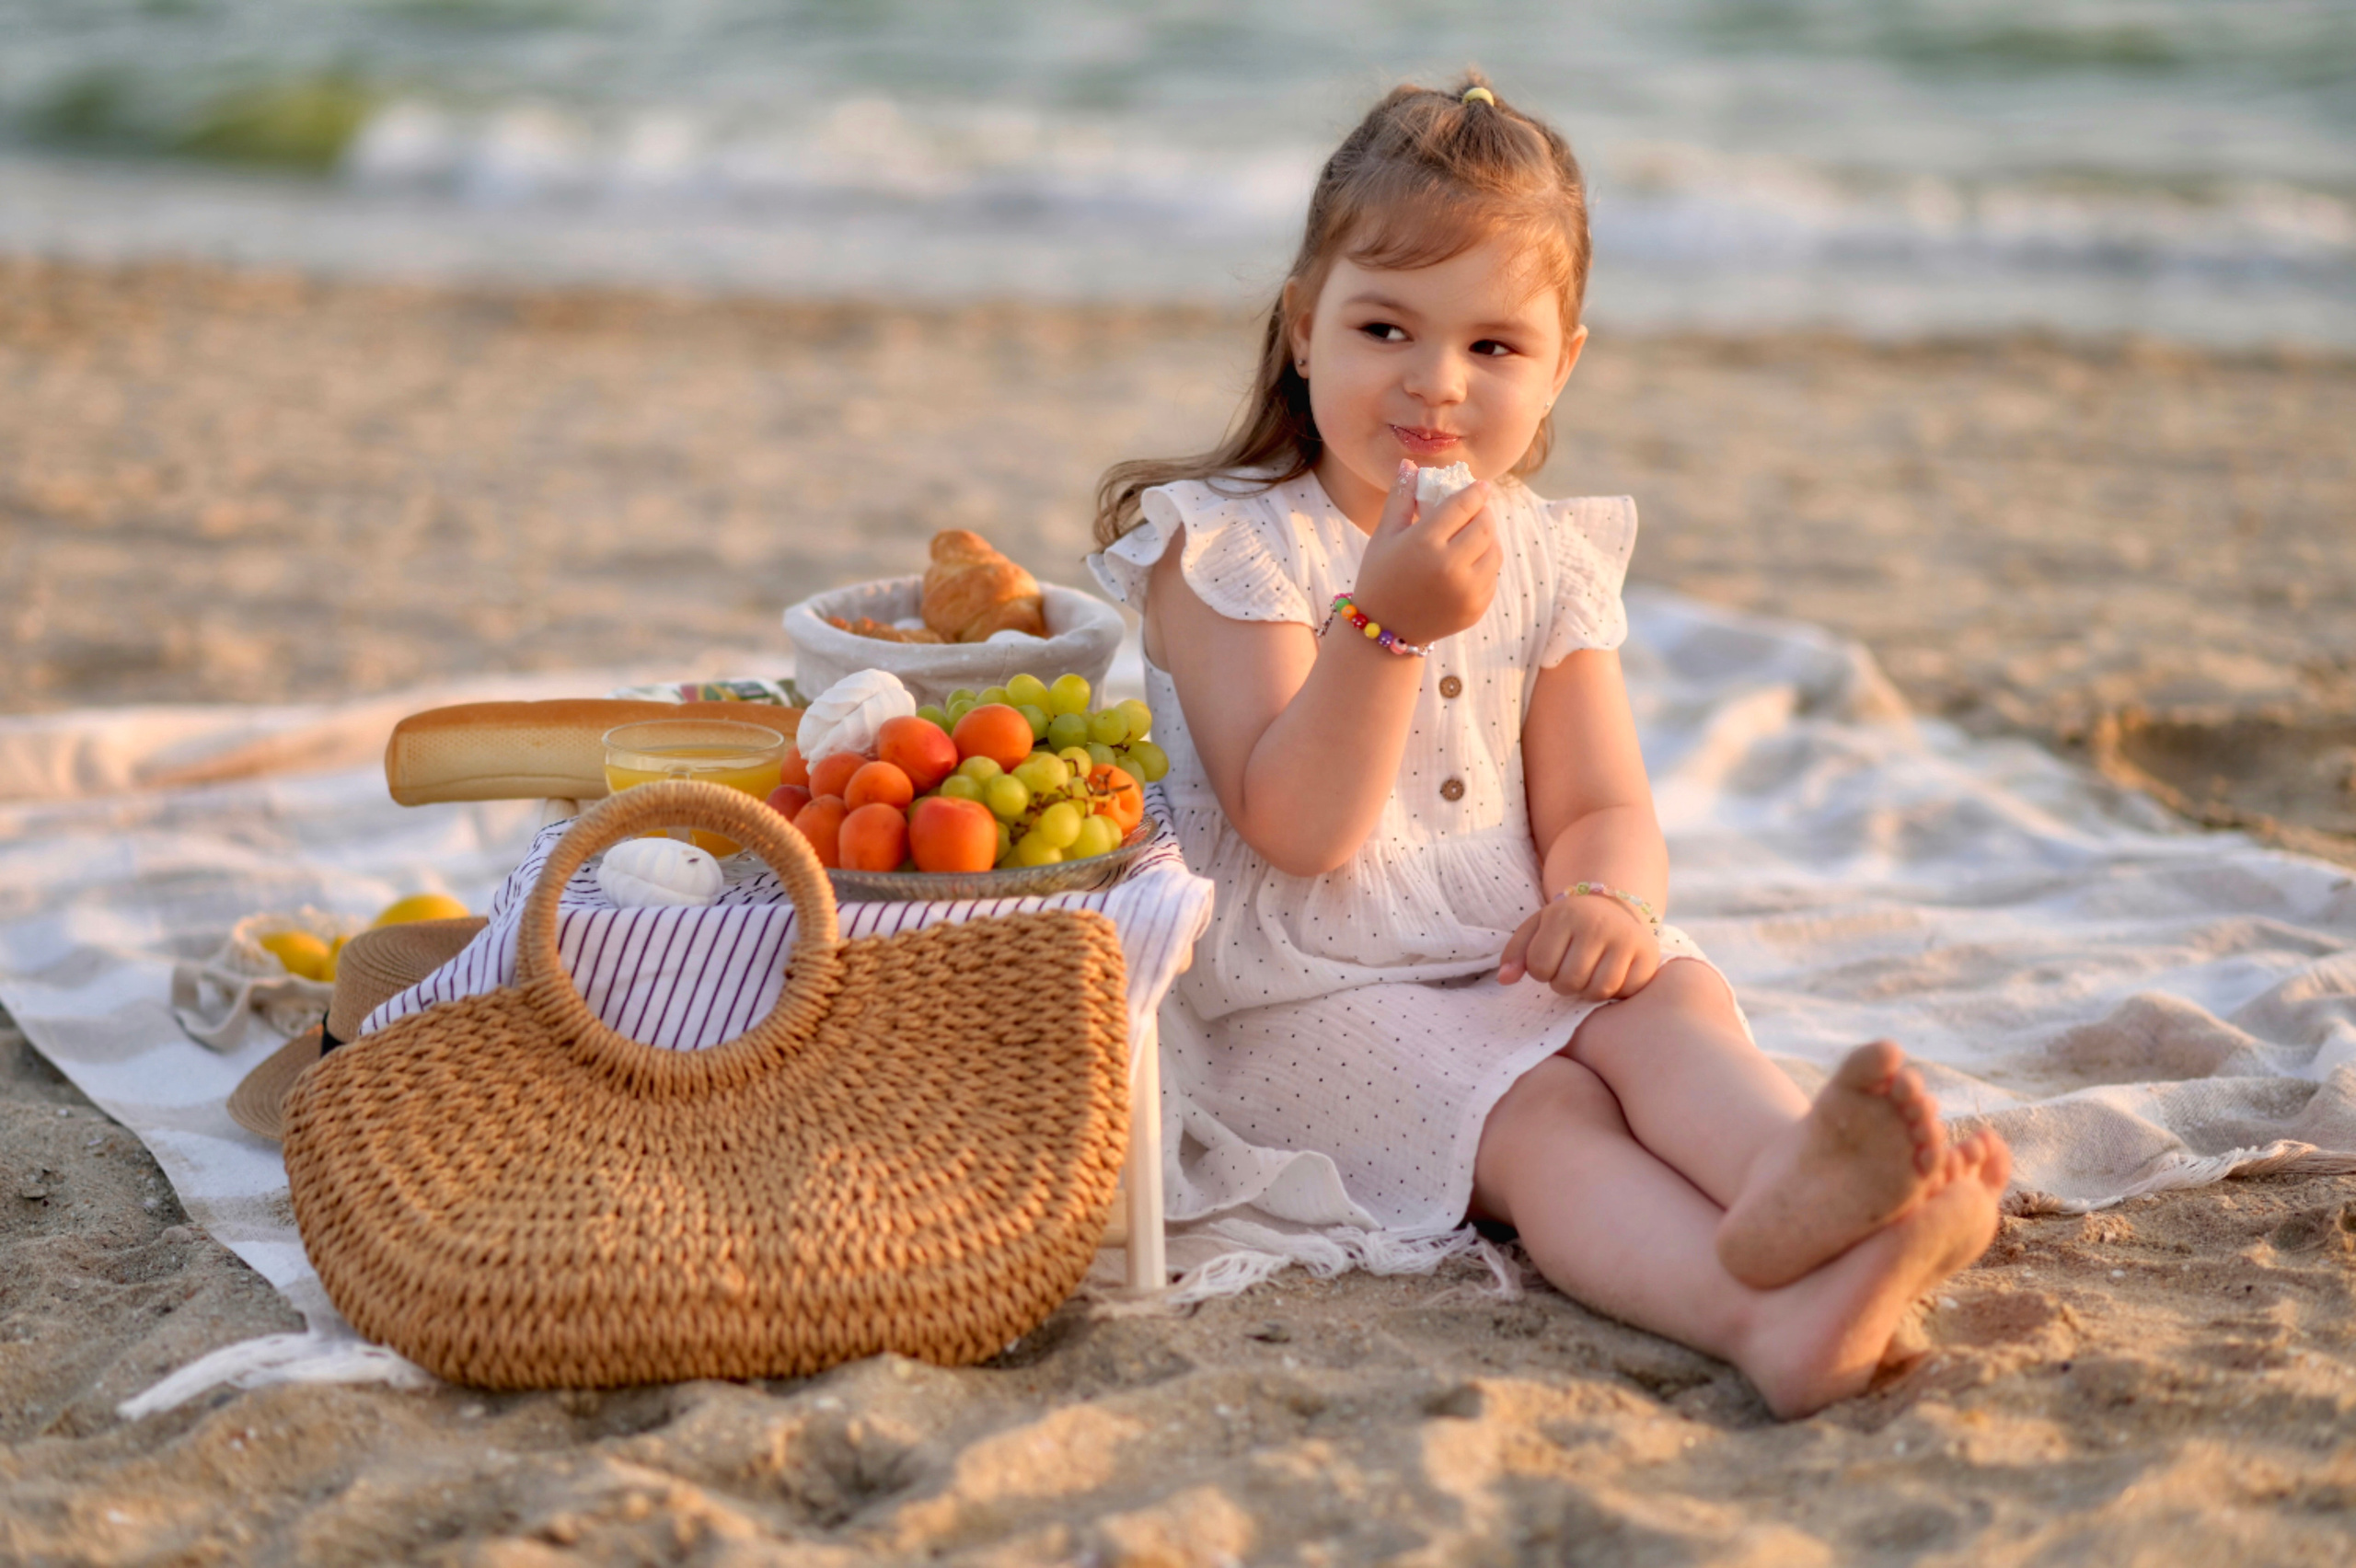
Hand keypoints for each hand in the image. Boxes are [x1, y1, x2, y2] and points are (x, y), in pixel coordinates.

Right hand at [1350, 460, 1501, 646]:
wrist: (1383, 629)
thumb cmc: (1380, 576)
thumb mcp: (1384, 535)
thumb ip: (1400, 498)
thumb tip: (1410, 463)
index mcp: (1425, 544)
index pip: (1462, 506)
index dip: (1475, 492)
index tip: (1481, 485)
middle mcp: (1450, 567)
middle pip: (1484, 527)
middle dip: (1484, 514)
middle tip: (1478, 509)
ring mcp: (1466, 591)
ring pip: (1495, 552)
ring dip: (1488, 539)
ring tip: (1475, 535)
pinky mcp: (1476, 609)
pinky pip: (1492, 577)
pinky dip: (1485, 566)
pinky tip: (1469, 562)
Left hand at [1498, 890, 1661, 1000]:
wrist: (1613, 905)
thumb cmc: (1568, 924)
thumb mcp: (1537, 928)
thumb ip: (1515, 952)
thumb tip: (1505, 980)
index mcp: (1564, 915)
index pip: (1540, 967)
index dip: (1541, 972)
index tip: (1551, 960)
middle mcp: (1597, 925)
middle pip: (1568, 982)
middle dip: (1564, 983)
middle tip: (1571, 969)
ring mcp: (1626, 940)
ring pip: (1598, 991)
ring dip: (1588, 991)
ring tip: (1589, 974)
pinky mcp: (1648, 955)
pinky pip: (1625, 992)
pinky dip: (1616, 992)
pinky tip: (1612, 974)